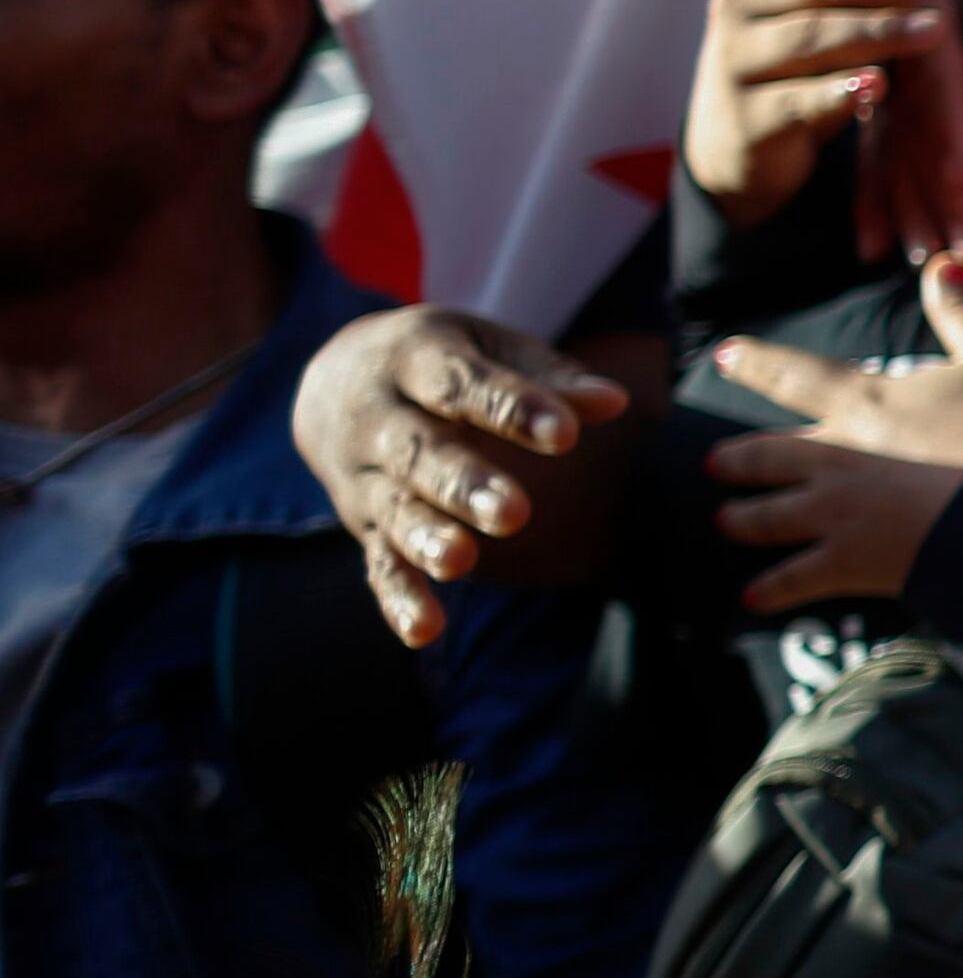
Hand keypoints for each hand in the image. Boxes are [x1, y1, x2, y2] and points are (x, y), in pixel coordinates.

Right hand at [294, 307, 631, 646]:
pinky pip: (376, 563)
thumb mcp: (486, 347)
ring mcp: (364, 475)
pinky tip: (425, 630)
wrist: (333, 378)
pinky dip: (398, 597)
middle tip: (515, 513)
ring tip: (460, 562)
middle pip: (418, 452)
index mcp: (413, 358)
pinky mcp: (363, 523)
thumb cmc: (440, 360)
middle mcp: (376, 417)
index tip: (566, 434)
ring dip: (426, 539)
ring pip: (392, 510)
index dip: (513, 409)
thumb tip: (614, 402)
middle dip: (464, 484)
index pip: (462, 384)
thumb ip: (548, 376)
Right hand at [686, 0, 962, 230]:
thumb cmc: (797, 65)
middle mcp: (742, 5)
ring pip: (815, 38)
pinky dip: (837, 93)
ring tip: (940, 28)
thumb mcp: (824, 17)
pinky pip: (797, 103)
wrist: (734, 141)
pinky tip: (878, 85)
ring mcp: (737, 60)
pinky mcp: (747, 119)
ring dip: (880, 30)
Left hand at [703, 258, 962, 607]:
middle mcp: (837, 455)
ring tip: (726, 521)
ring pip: (770, 516)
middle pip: (770, 454)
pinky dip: (774, 589)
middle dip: (739, 458)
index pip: (797, 374)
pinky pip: (798, 579)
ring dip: (744, 518)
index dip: (757, 363)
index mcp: (866, 402)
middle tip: (714, 463)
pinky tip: (753, 596)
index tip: (723, 357)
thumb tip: (945, 264)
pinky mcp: (852, 562)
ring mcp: (838, 513)